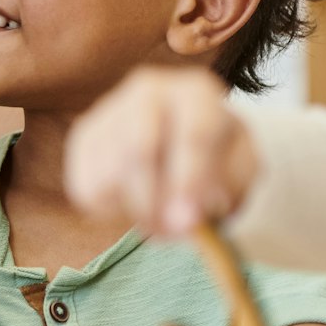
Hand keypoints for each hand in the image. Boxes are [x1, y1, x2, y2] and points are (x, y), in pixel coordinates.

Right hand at [64, 68, 258, 235]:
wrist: (185, 137)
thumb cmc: (218, 154)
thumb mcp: (241, 168)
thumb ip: (223, 190)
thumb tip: (184, 219)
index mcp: (196, 93)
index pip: (192, 134)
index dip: (190, 182)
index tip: (189, 223)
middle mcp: (148, 92)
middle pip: (138, 149)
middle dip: (153, 202)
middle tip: (169, 234)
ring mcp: (109, 111)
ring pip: (109, 173)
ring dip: (134, 212)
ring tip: (159, 223)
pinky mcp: (83, 137)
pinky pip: (87, 187)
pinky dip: (109, 211)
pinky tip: (134, 206)